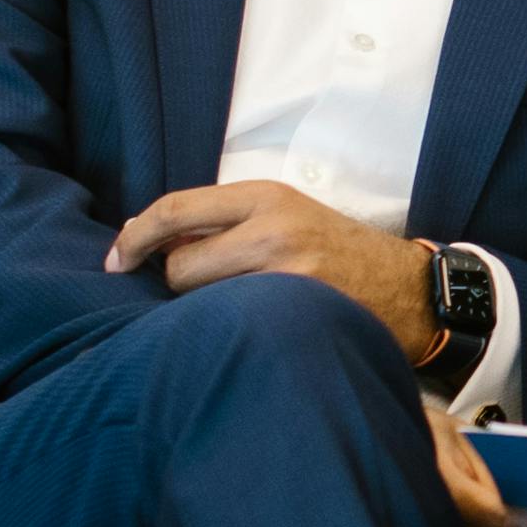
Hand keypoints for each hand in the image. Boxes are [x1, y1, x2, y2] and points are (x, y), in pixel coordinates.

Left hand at [107, 181, 436, 360]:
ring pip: (199, 302)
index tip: (116, 259)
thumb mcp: (288, 215)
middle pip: (178, 265)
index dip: (135, 236)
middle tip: (209, 292)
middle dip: (179, 284)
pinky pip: (227, 326)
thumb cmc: (340, 255)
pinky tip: (248, 331)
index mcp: (266, 196)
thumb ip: (228, 222)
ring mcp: (285, 274)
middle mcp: (273, 229)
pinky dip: (224, 331)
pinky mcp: (295, 312)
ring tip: (238, 311)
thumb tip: (154, 244)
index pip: (175, 208)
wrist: (410, 291)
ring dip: (202, 311)